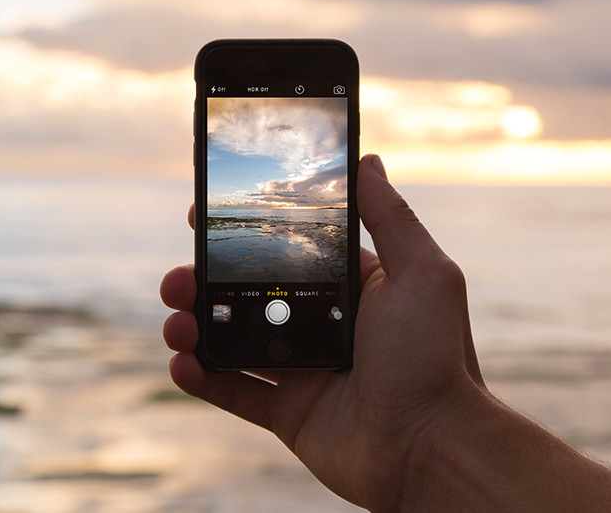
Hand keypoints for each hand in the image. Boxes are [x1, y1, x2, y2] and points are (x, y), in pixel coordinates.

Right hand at [160, 154, 485, 509]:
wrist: (432, 448)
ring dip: (194, 327)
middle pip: (250, 294)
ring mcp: (305, 371)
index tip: (202, 217)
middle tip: (178, 278)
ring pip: (233, 340)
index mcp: (353, 289)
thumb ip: (389, 217)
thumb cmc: (434, 358)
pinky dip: (202, 379)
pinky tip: (181, 364)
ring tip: (175, 322)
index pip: (288, 251)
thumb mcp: (422, 273)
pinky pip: (234, 393)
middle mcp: (326, 326)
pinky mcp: (289, 414)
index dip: (245, 235)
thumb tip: (367, 161)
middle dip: (205, 282)